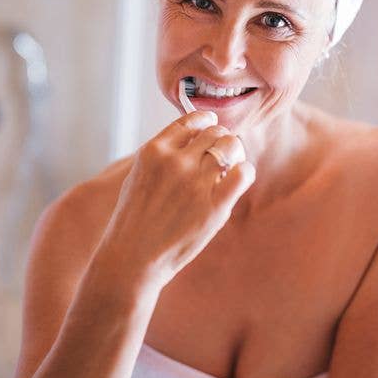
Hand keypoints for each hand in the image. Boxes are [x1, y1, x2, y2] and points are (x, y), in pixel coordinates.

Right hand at [98, 111, 255, 287]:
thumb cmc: (135, 220)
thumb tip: (194, 140)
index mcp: (153, 151)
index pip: (190, 121)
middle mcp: (175, 161)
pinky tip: (236, 181)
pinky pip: (243, 172)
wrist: (132, 257)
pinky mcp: (215, 204)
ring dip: (234, 154)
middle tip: (222, 155)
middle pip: (215, 132)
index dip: (205, 123)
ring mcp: (195, 182)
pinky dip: (244, 172)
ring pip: (231, 146)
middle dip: (221, 140)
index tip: (211, 128)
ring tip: (228, 168)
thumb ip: (163, 156)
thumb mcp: (139, 175)